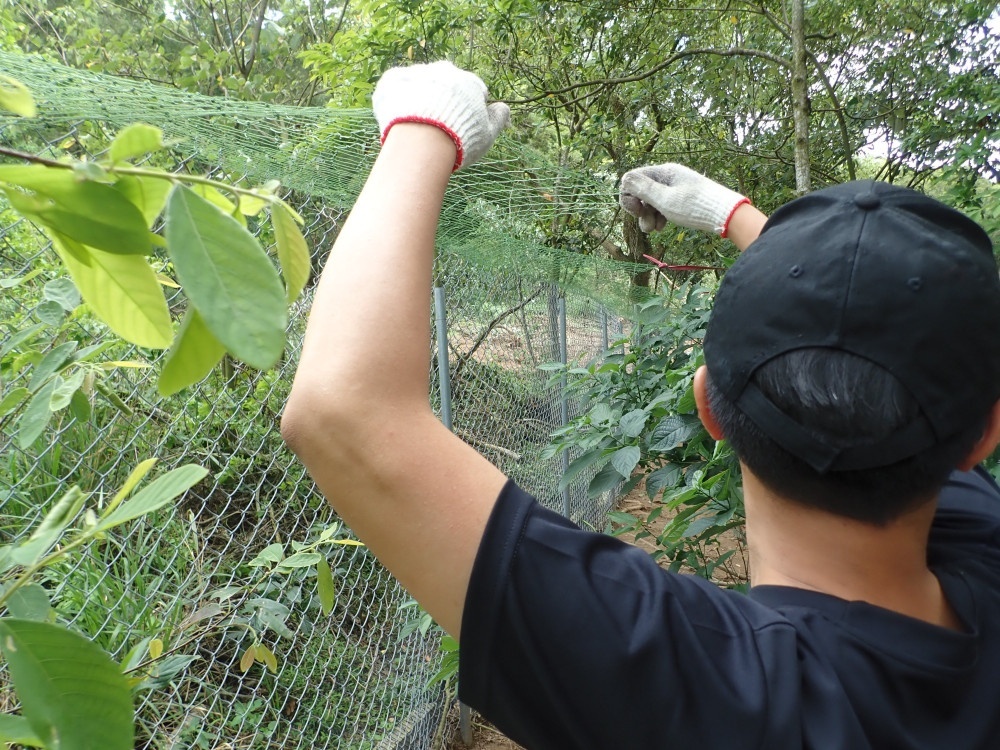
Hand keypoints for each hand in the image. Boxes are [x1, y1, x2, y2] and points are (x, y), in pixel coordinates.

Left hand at [372, 61, 510, 171]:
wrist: (421, 142)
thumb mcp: (488, 134)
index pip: (472, 91)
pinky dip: (396, 96)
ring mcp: (418, 73)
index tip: (462, 128)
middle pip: (446, 86)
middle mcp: (444, 71)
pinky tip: (398, 116)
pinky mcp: (393, 80)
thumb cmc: (460, 140)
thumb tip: (504, 107)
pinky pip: (395, 84)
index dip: (469, 110)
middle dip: (443, 102)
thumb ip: (498, 118)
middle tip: (438, 129)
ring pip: (421, 84)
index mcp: (469, 82)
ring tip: (416, 126)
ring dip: (419, 99)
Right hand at [619, 163, 748, 236]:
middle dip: (640, 210)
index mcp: (664, 172)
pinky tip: (664, 226)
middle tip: (647, 225)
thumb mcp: (665, 199)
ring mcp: (675, 188)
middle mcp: (668, 177)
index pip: (632, 179)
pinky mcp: (681, 199)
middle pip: (641, 192)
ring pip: (651, 201)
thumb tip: (624, 179)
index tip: (636, 212)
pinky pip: (662, 206)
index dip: (629, 197)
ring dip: (648, 217)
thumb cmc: (695, 207)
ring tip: (656, 229)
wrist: (725, 215)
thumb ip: (643, 189)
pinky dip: (659, 216)